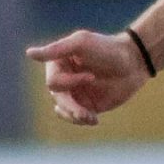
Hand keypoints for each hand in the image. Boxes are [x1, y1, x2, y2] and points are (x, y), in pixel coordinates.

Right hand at [25, 30, 149, 125]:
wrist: (134, 61)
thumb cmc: (107, 48)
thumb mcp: (81, 43)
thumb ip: (56, 50)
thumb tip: (29, 54)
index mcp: (58, 64)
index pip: (53, 82)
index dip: (70, 82)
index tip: (91, 75)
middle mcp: (64, 79)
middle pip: (57, 98)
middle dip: (71, 104)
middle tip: (87, 107)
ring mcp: (76, 93)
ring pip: (64, 111)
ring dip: (74, 116)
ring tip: (89, 117)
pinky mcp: (88, 105)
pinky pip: (77, 117)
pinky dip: (82, 120)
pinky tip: (93, 120)